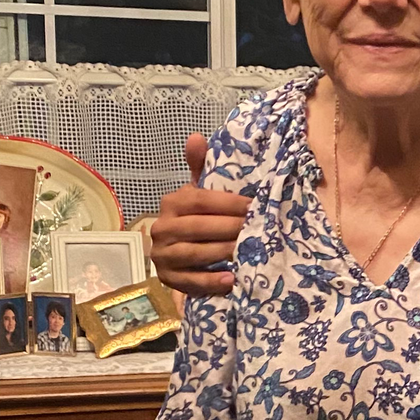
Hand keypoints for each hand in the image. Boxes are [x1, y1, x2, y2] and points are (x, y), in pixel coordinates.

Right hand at [150, 133, 248, 295]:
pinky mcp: (167, 280)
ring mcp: (162, 256)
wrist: (179, 251)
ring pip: (195, 254)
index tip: (255, 206)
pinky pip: (191, 282)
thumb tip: (196, 137)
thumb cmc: (198, 216)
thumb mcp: (200, 191)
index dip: (230, 203)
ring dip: (224, 253)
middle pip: (199, 228)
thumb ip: (200, 167)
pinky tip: (233, 280)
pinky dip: (212, 282)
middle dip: (231, 228)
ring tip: (247, 251)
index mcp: (171, 203)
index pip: (201, 200)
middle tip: (257, 229)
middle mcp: (161, 228)